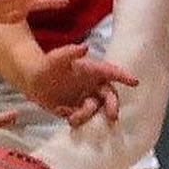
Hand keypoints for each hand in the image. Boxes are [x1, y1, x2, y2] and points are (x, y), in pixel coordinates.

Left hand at [24, 44, 138, 125]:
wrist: (32, 80)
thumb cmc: (47, 64)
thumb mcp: (57, 57)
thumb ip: (70, 52)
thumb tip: (84, 47)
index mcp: (92, 70)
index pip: (111, 72)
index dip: (124, 76)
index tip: (135, 82)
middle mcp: (91, 85)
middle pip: (109, 95)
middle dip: (112, 105)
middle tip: (112, 116)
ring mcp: (85, 98)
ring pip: (96, 109)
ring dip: (89, 115)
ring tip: (73, 117)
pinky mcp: (76, 109)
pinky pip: (83, 117)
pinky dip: (79, 120)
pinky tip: (69, 118)